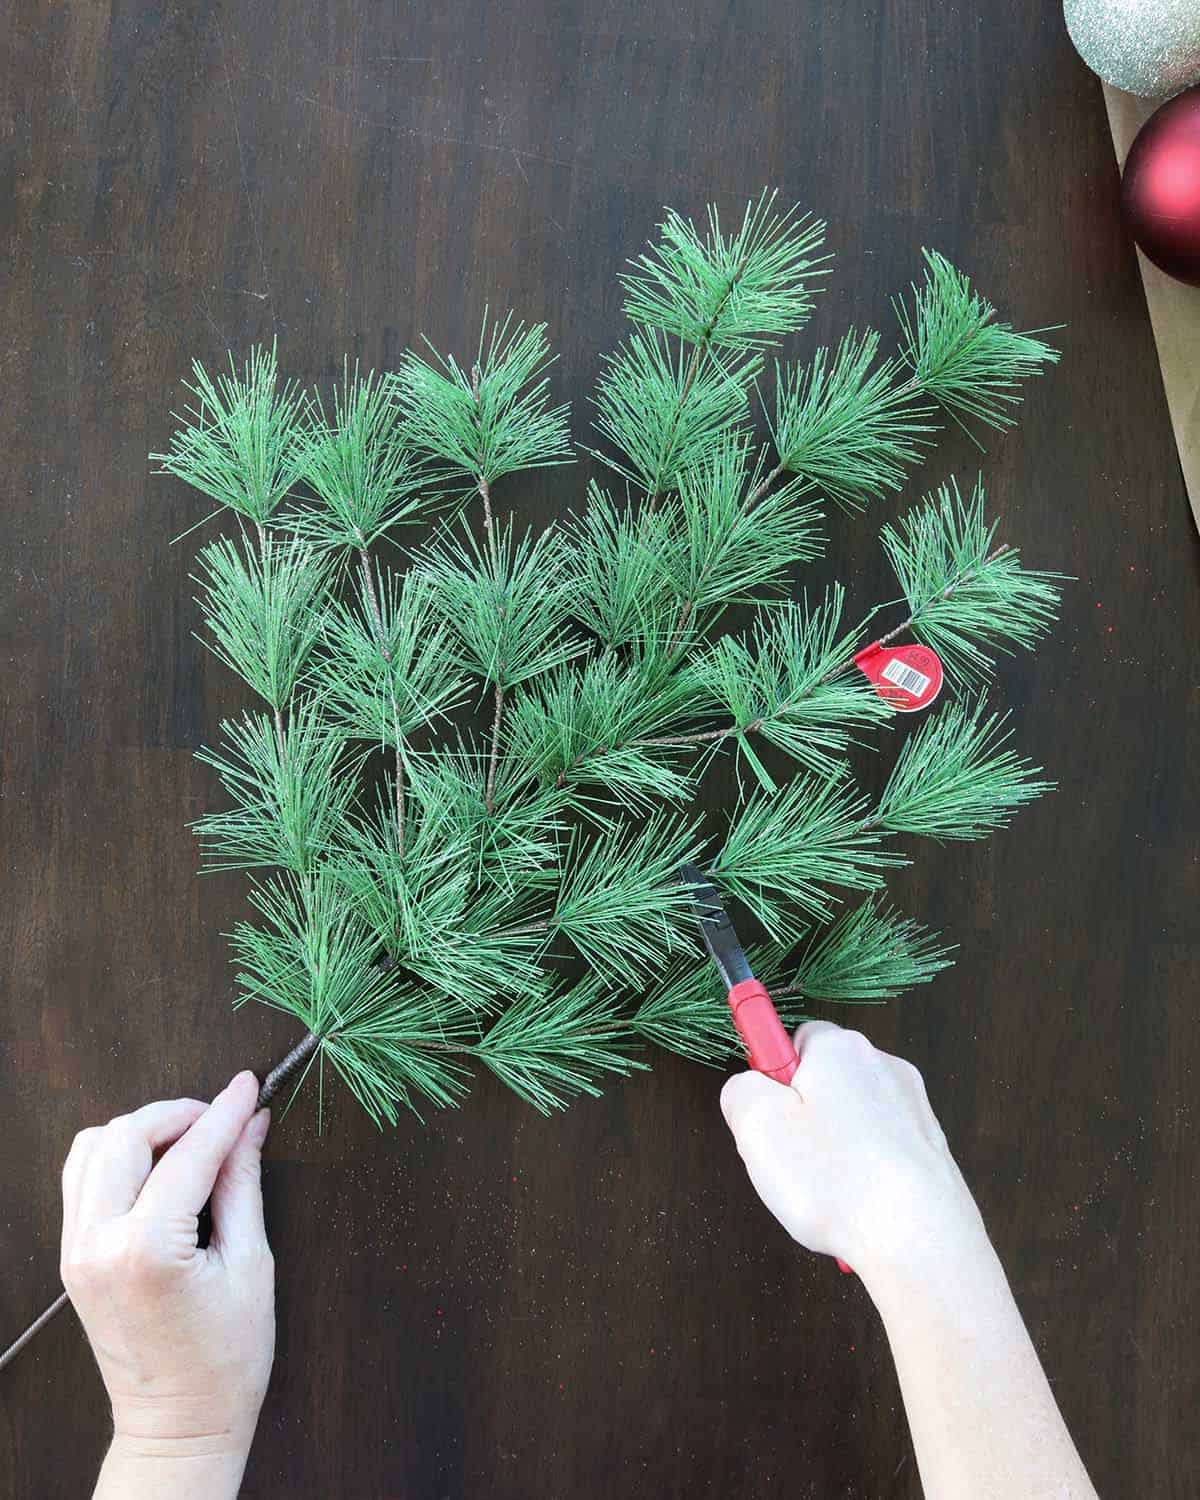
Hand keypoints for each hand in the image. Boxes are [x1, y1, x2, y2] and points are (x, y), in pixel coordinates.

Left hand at [60, 1072, 274, 1471]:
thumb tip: (250, 1127)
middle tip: (220, 1118)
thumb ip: (243, 1184)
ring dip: (141, 1130)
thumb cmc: (225, 1360)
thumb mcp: (251, 1265)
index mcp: (146, 1250)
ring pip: (91, 1148)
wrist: (178, 1426)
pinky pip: (81, 1180)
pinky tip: (157, 1168)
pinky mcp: (72, 1258)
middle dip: (176, 1113)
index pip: (189, 1154)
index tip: (249, 1086)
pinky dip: (117, 1157)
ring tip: (188, 1141)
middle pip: (124, 1135)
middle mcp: (97, 1244)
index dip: (225, 1114)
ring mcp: (76, 1252)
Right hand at [720, 1021, 984, 1282]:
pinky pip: (882, 1151)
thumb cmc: (833, 1176)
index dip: (774, 1077)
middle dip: (803, 1117)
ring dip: (835, 1150)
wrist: (920, 1240)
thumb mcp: (756, 1125)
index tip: (771, 1119)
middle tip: (791, 1163)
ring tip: (828, 1194)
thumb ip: (741, 1089)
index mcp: (841, 1047)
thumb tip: (751, 1087)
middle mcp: (885, 1065)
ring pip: (854, 1120)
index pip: (796, 1038)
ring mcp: (917, 1109)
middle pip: (826, 1081)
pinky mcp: (934, 1149)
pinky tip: (860, 1207)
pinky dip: (866, 1174)